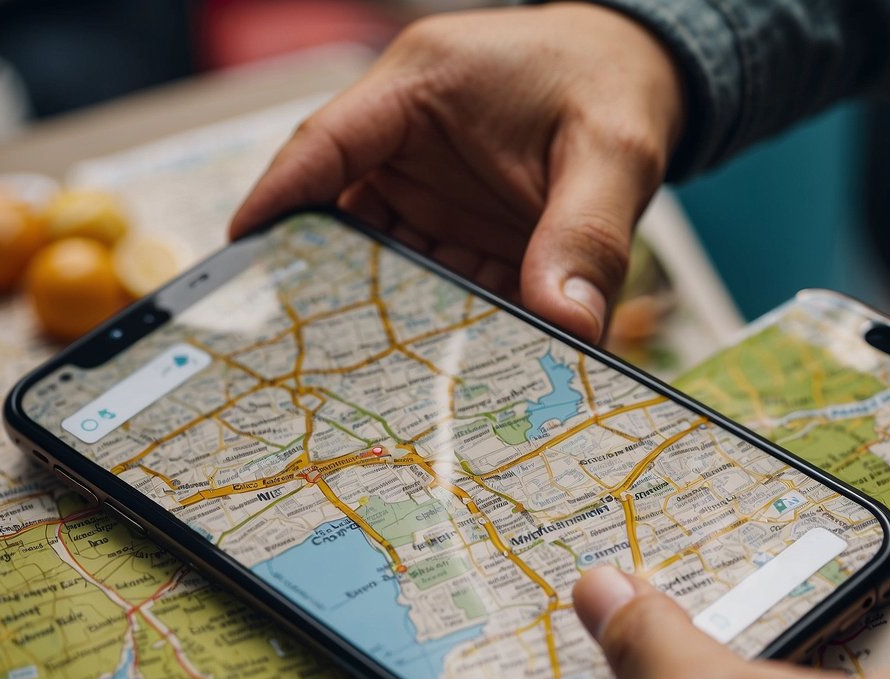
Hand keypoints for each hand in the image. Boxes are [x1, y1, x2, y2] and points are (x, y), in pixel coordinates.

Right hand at [231, 3, 684, 342]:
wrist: (648, 78)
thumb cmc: (616, 82)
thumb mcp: (613, 151)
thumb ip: (588, 234)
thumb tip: (568, 329)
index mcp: (423, 91)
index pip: (330, 144)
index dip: (281, 196)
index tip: (241, 249)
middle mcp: (414, 147)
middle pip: (354, 223)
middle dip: (340, 287)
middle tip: (315, 357)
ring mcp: (436, 195)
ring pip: (399, 268)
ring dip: (401, 321)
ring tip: (393, 388)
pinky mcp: (464, 233)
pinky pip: (447, 288)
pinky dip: (453, 328)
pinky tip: (458, 376)